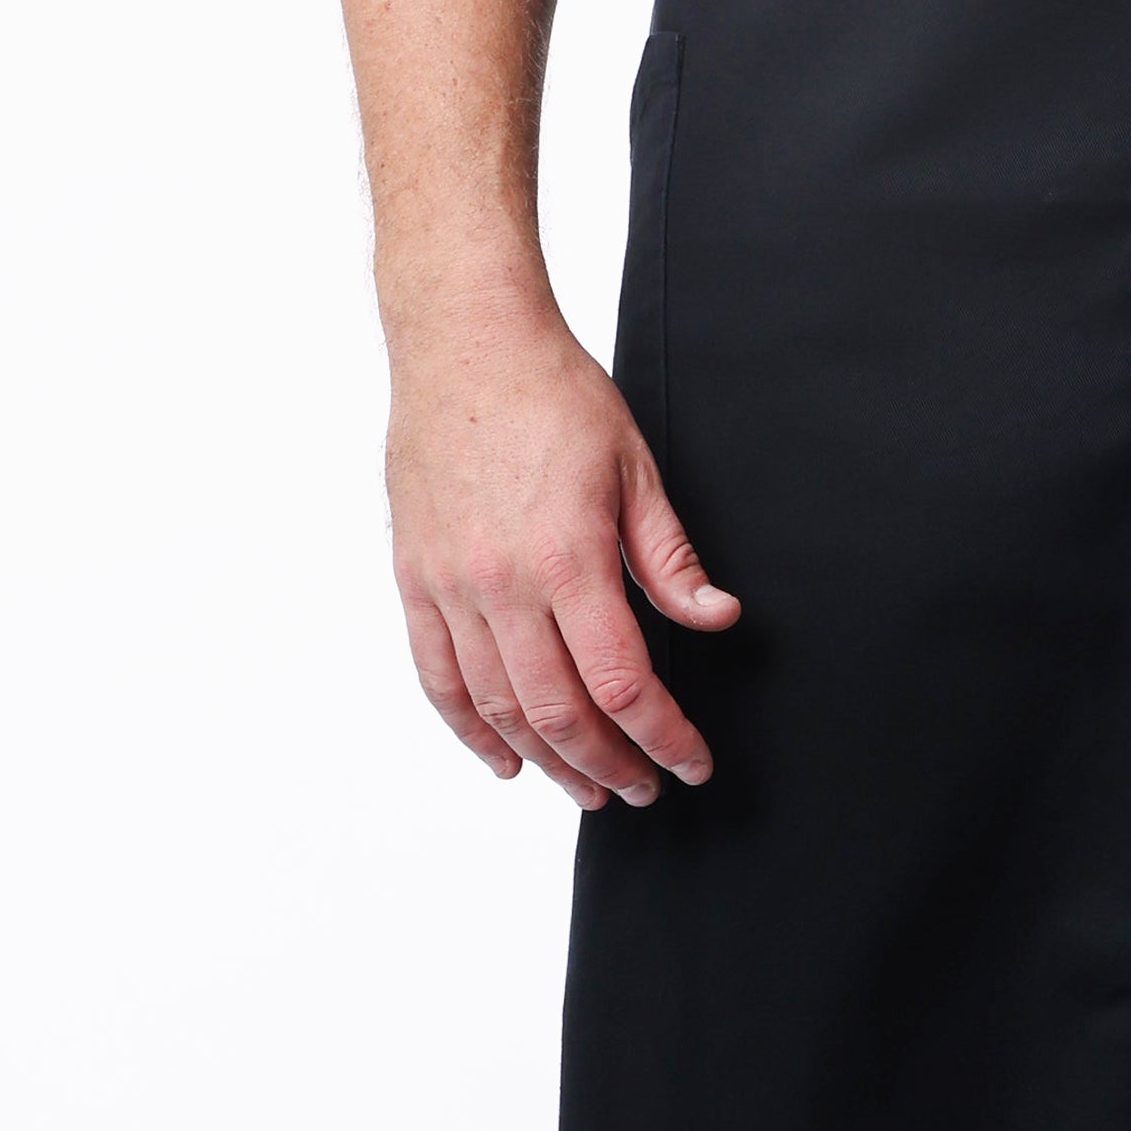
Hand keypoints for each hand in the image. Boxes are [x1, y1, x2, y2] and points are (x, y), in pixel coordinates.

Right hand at [385, 295, 738, 805]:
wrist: (464, 343)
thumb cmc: (550, 394)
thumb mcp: (635, 469)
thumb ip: (670, 557)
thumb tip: (714, 617)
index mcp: (568, 557)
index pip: (622, 682)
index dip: (662, 737)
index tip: (688, 762)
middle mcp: (502, 582)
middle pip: (559, 712)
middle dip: (609, 764)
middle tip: (641, 787)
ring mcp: (451, 585)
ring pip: (498, 707)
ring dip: (546, 761)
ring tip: (584, 786)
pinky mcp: (415, 578)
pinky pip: (438, 676)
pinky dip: (470, 729)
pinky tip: (504, 759)